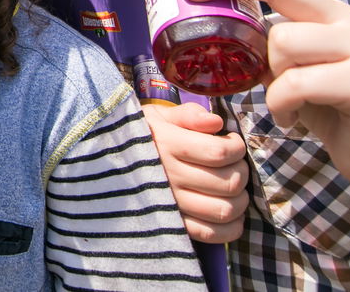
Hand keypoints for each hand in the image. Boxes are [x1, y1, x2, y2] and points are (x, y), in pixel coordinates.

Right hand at [141, 101, 249, 242]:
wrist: (108, 158)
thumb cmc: (142, 133)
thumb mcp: (158, 114)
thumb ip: (189, 114)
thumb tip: (216, 123)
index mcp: (167, 144)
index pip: (219, 152)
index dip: (237, 147)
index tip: (232, 141)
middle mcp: (170, 176)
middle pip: (228, 182)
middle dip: (242, 171)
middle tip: (234, 163)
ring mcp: (171, 203)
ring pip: (224, 210)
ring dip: (240, 200)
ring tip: (232, 186)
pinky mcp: (173, 223)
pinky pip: (212, 234)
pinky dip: (231, 227)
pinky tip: (229, 211)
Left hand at [186, 0, 349, 216]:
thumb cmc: (337, 108)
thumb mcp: (299, 70)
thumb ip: (270, 49)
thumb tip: (218, 33)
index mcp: (328, 15)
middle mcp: (347, 23)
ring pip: (283, 42)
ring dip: (268, 75)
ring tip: (282, 101)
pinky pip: (299, 84)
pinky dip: (282, 105)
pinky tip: (292, 120)